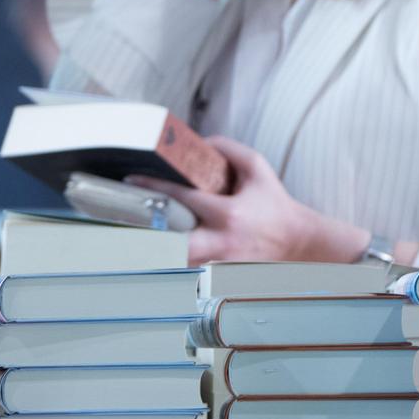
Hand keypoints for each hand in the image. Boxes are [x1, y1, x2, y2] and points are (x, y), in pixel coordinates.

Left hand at [130, 137, 358, 263]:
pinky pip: (187, 270)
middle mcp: (222, 243)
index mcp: (229, 214)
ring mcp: (220, 264)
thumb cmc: (274, 202)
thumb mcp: (257, 168)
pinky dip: (171, 262)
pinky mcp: (219, 276)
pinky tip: (151, 253)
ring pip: (177, 263)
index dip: (154, 187)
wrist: (297, 242)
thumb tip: (196, 142)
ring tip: (127, 236)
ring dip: (155, 251)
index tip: (131, 180)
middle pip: (172, 245)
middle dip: (148, 236)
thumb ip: (228, 149)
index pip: (183, 198)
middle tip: (122, 222)